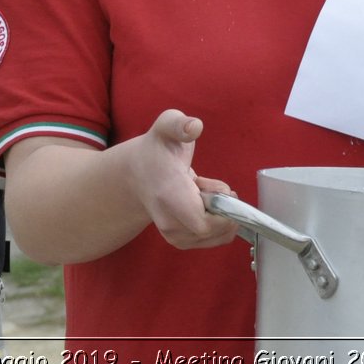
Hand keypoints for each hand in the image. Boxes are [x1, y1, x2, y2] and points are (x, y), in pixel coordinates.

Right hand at [123, 110, 240, 250]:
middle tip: (215, 188)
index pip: (203, 224)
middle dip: (225, 210)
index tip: (226, 192)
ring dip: (222, 216)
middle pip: (212, 231)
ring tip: (207, 194)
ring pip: (216, 237)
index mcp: (168, 194)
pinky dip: (219, 224)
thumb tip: (194, 127)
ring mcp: (173, 234)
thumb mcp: (166, 126)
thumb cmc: (157, 149)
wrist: (138, 173)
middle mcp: (168, 220)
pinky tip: (207, 205)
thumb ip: (179, 123)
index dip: (223, 213)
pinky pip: (214, 240)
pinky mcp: (180, 240)